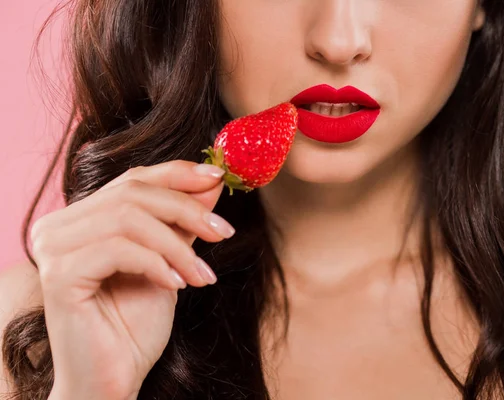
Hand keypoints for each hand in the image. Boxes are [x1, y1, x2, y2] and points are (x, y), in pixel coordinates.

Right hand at [31, 160, 233, 399]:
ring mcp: (53, 248)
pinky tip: (178, 286)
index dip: (178, 174)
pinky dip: (157, 263)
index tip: (217, 177)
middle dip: (187, 210)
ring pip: (129, 218)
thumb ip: (182, 223)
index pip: (133, 180)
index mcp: (81, 219)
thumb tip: (211, 182)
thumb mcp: (169, 262)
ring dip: (177, 245)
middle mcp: (58, 226)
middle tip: (224, 234)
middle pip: (133, 193)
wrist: (113, 380)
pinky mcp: (59, 274)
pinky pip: (119, 249)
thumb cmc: (135, 325)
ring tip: (202, 275)